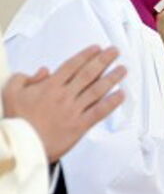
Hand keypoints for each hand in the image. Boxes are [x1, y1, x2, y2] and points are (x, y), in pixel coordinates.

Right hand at [2, 46, 125, 161]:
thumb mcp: (11, 92)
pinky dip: (112, 102)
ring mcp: (74, 110)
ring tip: (122, 69)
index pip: (72, 65)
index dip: (86, 55)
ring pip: (97, 90)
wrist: (23, 145)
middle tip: (114, 52)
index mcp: (49, 86)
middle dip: (103, 60)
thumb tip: (44, 70)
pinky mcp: (80, 125)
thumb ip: (25, 78)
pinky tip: (121, 94)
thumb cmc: (17, 121)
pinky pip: (100, 111)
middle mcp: (64, 96)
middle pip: (88, 73)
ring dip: (112, 78)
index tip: (97, 49)